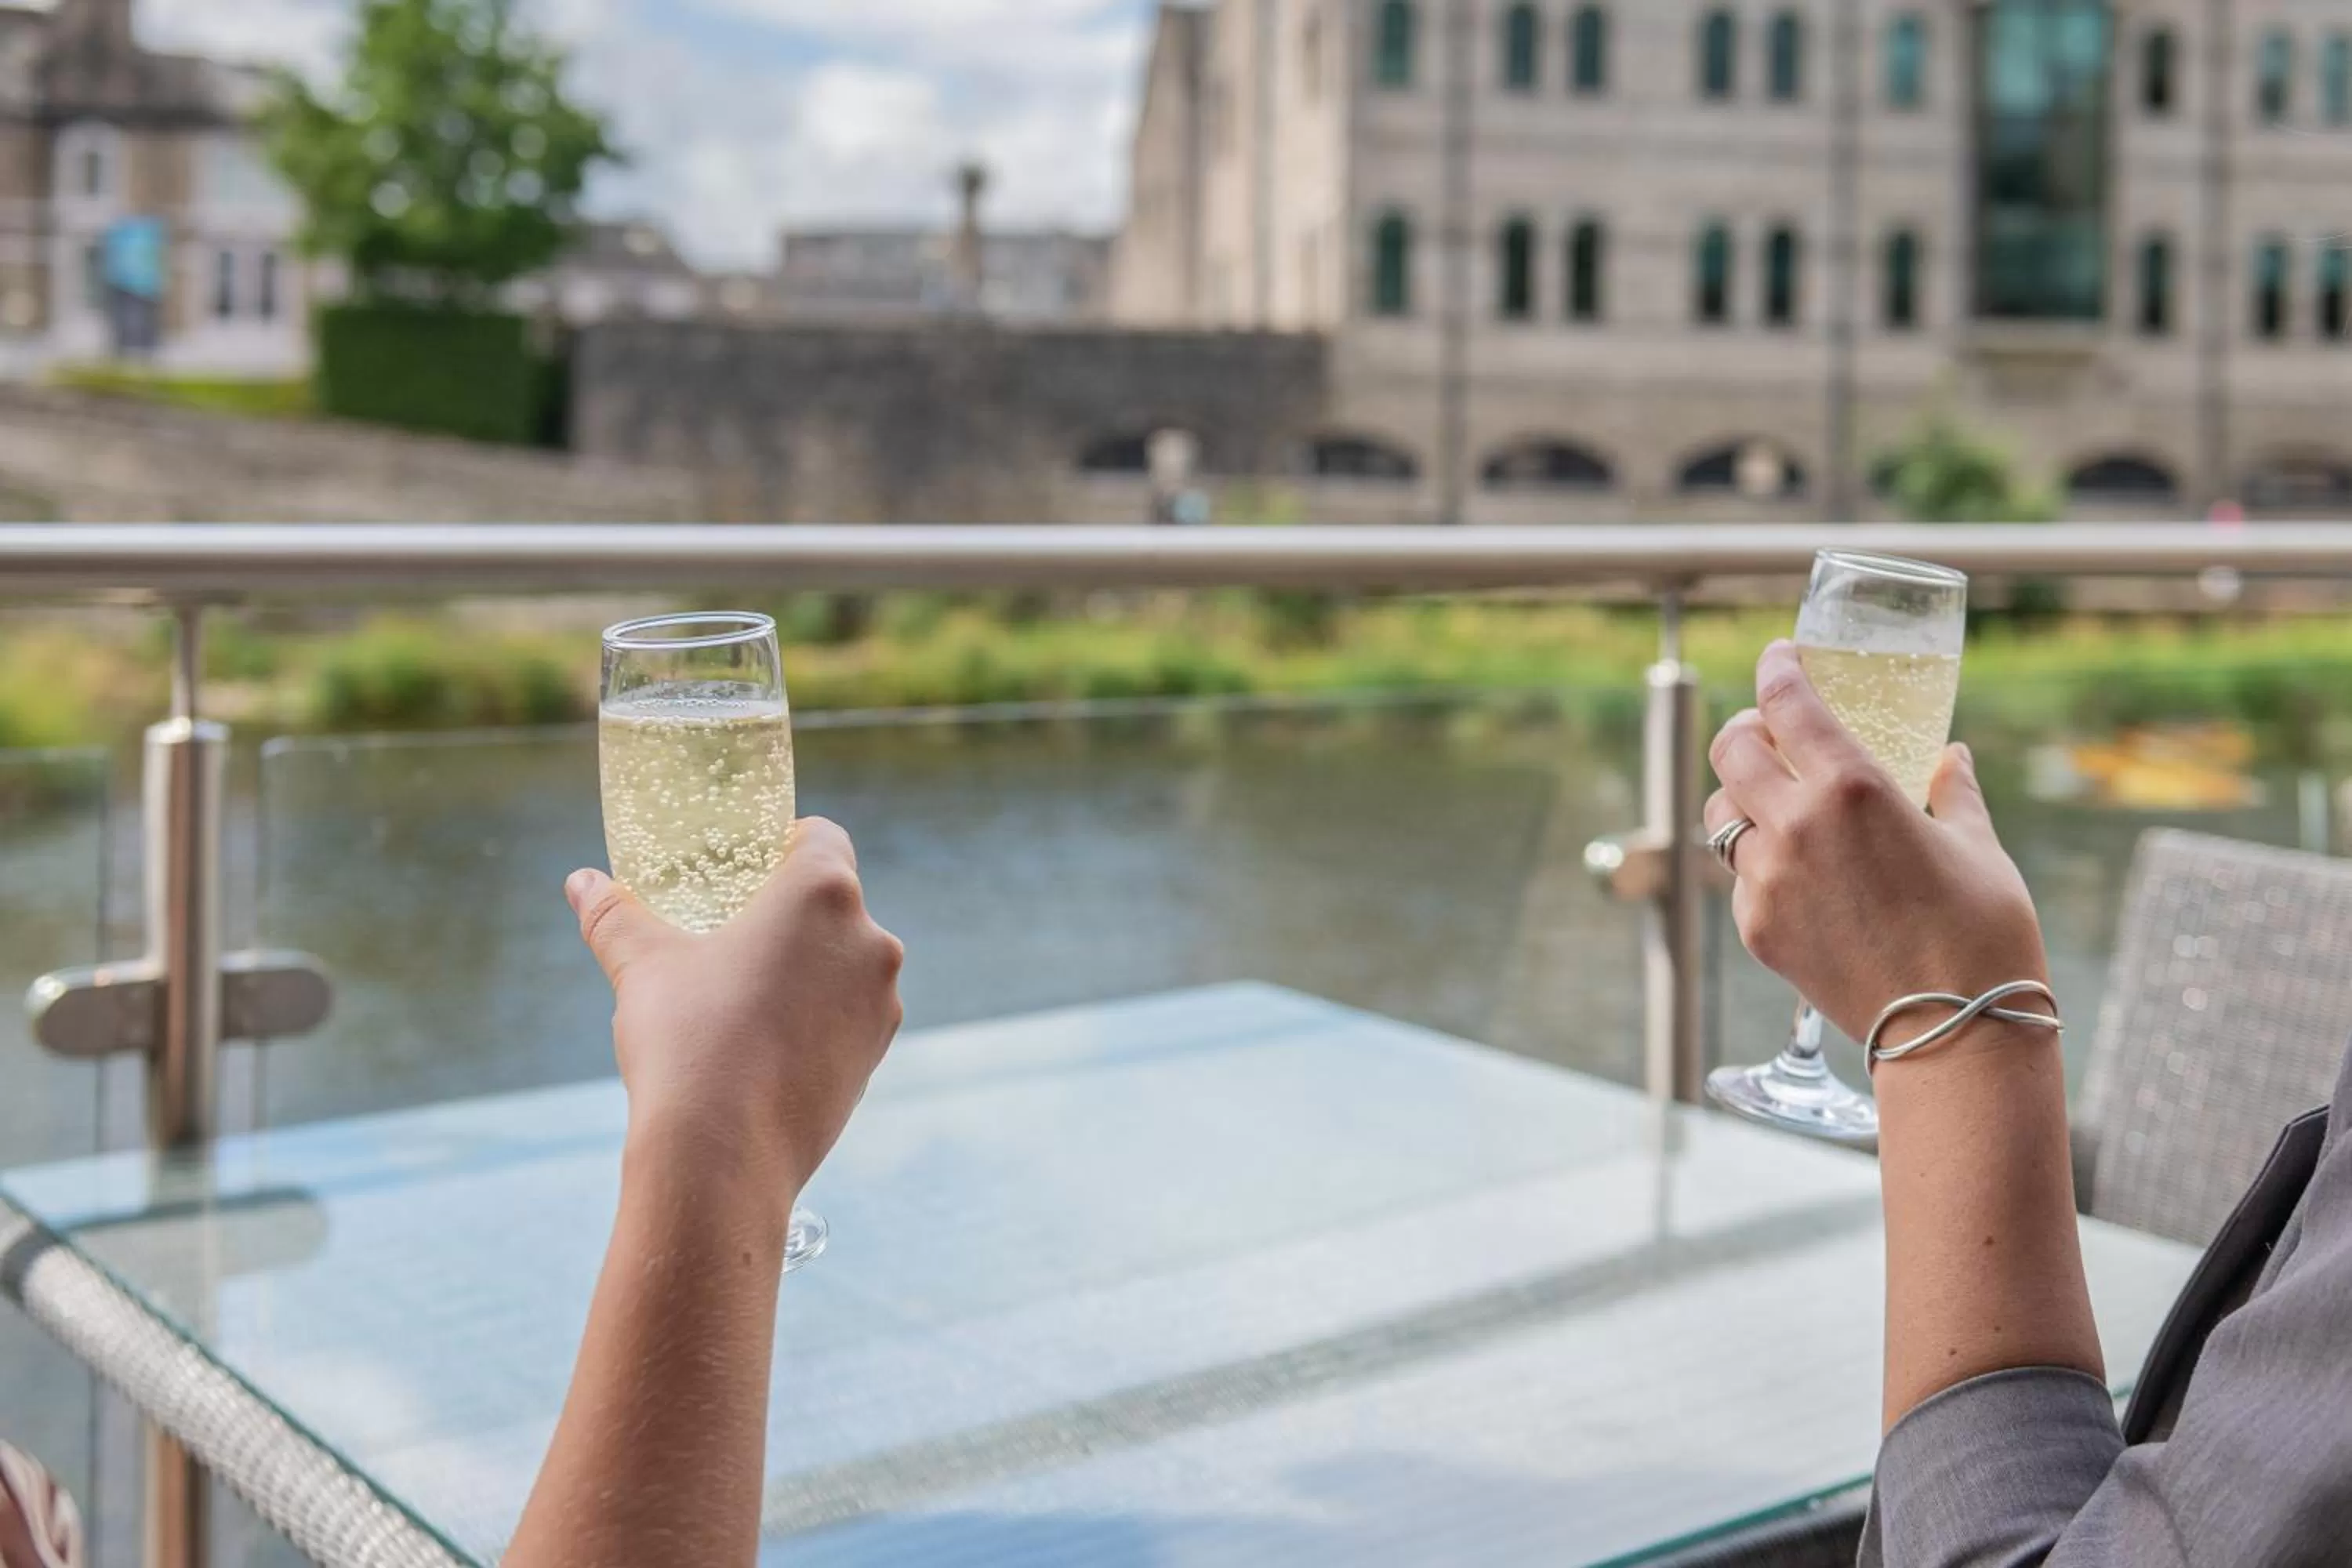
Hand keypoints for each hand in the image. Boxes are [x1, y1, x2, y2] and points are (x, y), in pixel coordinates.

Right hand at [564, 818, 904, 1200]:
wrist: (723, 1158)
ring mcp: (881, 1002)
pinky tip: (765, 1042)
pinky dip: (816, 1017)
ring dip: (806, 967)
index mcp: (822, 894)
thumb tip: (581, 882)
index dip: (788, 843)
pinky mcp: (877, 1055)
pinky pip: (848, 1016)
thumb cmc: (686, 1043)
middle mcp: (870, 940)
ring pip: (844, 962)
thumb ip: (615, 915)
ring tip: (744, 994)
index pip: (823, 838)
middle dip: (788, 913)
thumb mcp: (643, 968)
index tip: (753, 865)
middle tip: (735, 932)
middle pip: (834, 903)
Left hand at [1703, 642, 2047, 1045]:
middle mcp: (1796, 825)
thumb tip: (1950, 756)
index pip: (1787, 702)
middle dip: (1746, 728)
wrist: (1954, 1034)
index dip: (1776, 669)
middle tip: (1771, 730)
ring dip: (1741, 796)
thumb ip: (1953, 792)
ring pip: (1720, 814)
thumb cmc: (1983, 936)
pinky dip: (1758, 861)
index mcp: (1852, 788)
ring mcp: (1767, 880)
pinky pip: (1739, 876)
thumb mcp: (1979, 848)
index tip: (1779, 657)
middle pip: (1731, 749)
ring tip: (1775, 800)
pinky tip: (1796, 870)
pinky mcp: (1756, 928)